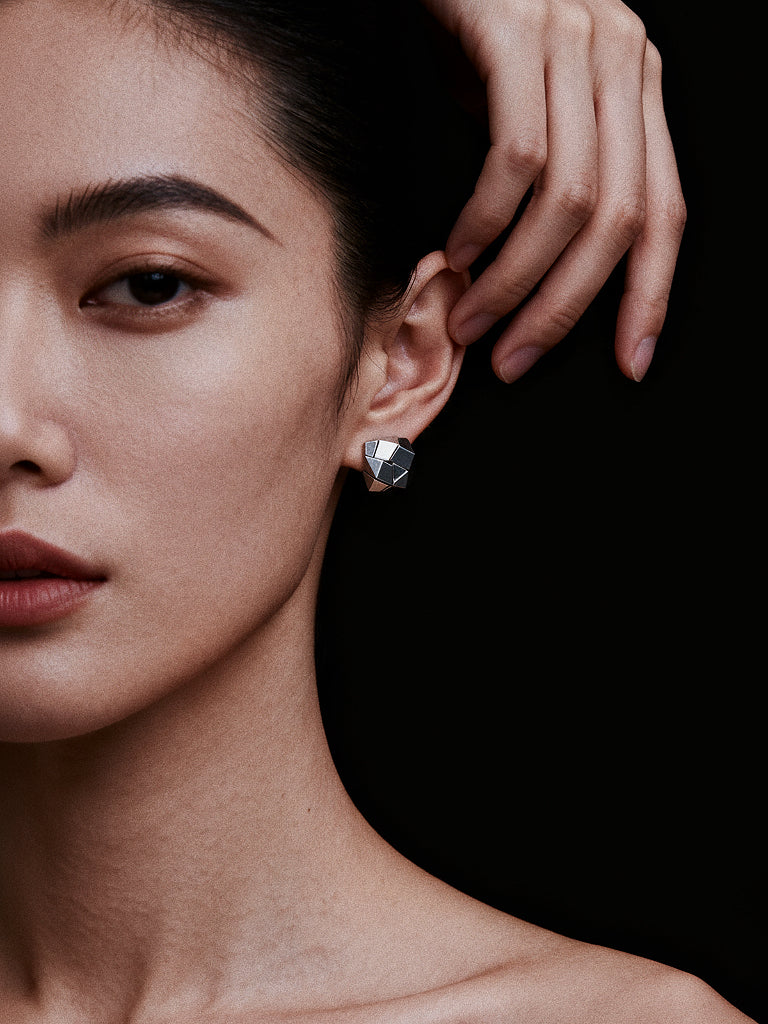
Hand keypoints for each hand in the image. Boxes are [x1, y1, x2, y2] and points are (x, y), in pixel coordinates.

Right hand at [420, 0, 685, 382]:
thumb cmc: (480, 27)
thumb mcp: (536, 104)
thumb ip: (556, 171)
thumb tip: (537, 271)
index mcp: (639, 89)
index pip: (665, 212)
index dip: (650, 296)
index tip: (629, 362)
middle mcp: (623, 62)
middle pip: (619, 219)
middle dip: (565, 307)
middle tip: (516, 358)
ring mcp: (574, 41)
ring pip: (568, 199)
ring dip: (515, 278)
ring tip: (474, 320)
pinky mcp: (515, 32)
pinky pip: (514, 155)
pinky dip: (485, 221)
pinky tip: (458, 251)